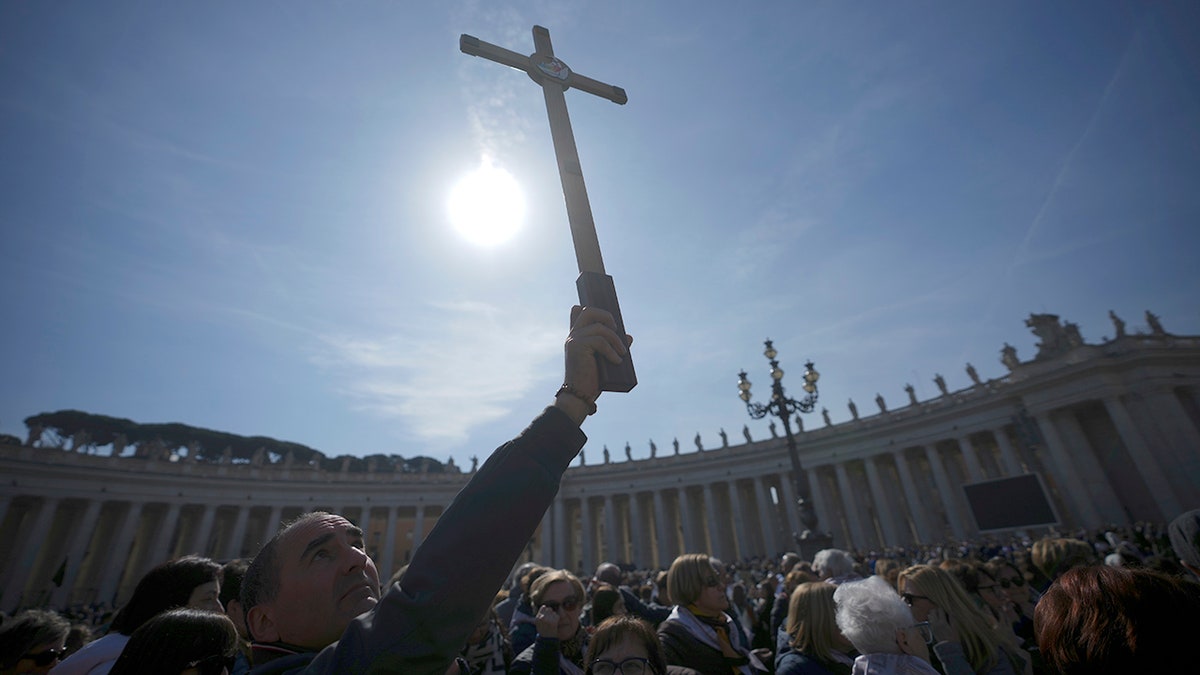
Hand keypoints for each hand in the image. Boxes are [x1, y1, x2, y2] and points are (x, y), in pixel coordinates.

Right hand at [535, 604, 559, 636]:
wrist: (547, 638)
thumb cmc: (542, 629)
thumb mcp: (536, 622)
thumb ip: (538, 614)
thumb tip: (539, 608)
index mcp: (538, 617)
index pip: (544, 607)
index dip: (545, 609)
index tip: (546, 614)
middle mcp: (543, 617)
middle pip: (549, 608)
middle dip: (550, 612)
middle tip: (549, 618)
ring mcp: (549, 619)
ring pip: (553, 612)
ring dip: (553, 615)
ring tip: (551, 621)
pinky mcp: (554, 621)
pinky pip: (557, 615)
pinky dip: (556, 618)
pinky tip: (554, 623)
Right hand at [555, 305, 631, 423]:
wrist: (579, 396)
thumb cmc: (592, 380)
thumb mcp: (605, 360)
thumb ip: (613, 346)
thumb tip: (629, 336)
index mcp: (576, 337)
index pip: (577, 312)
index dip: (589, 307)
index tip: (604, 314)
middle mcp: (572, 336)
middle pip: (588, 311)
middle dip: (606, 316)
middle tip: (616, 329)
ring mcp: (573, 340)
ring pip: (599, 328)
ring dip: (615, 340)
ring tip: (622, 353)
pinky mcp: (577, 346)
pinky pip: (600, 341)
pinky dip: (611, 351)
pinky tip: (617, 361)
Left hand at [927, 607, 957, 643]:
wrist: (948, 648)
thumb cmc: (953, 638)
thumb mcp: (955, 628)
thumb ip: (952, 619)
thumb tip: (951, 611)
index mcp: (942, 622)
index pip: (940, 610)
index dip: (943, 608)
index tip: (945, 609)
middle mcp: (935, 623)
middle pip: (933, 611)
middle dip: (937, 610)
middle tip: (942, 611)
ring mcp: (933, 626)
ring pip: (930, 616)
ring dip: (934, 614)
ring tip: (939, 615)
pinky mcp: (932, 630)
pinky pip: (930, 621)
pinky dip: (932, 619)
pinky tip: (937, 620)